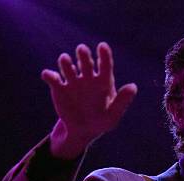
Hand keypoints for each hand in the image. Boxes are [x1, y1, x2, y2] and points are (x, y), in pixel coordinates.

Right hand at [41, 42, 136, 158]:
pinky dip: (50, 75)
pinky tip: (51, 77)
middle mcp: (88, 78)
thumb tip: (133, 86)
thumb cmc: (100, 122)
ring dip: (66, 62)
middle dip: (83, 55)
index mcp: (103, 82)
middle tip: (82, 50)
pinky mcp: (59, 88)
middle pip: (85, 62)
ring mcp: (73, 81)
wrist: (81, 131)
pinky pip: (52, 78)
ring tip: (66, 61)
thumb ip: (122, 101)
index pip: (105, 65)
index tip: (102, 46)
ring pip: (67, 66)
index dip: (104, 55)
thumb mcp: (112, 116)